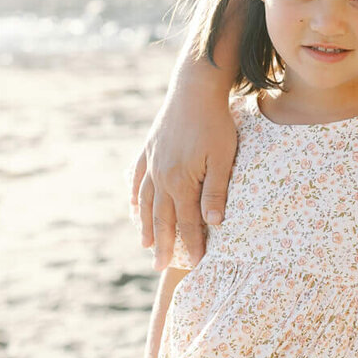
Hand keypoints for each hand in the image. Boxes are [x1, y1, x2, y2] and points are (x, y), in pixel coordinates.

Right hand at [130, 65, 237, 269]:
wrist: (194, 89)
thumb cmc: (214, 123)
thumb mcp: (223, 158)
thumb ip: (216, 191)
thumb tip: (215, 223)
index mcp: (180, 182)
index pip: (187, 222)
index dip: (192, 244)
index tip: (197, 264)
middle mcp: (161, 177)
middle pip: (162, 218)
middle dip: (163, 245)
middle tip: (161, 268)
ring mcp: (152, 163)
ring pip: (146, 203)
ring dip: (146, 226)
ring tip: (146, 245)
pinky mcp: (148, 150)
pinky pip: (137, 179)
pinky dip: (136, 196)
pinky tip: (135, 207)